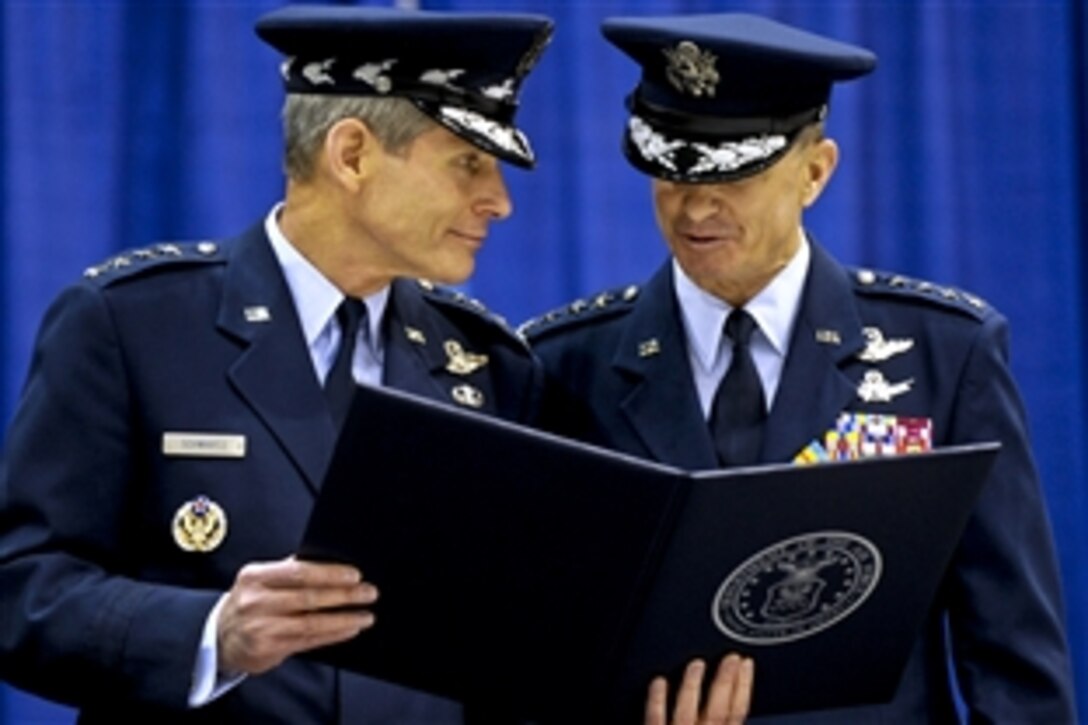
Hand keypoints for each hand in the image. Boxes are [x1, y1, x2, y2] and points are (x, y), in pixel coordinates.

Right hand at [217, 557, 377, 673]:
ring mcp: (261, 627)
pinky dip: (332, 634)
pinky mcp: (268, 649)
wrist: (219, 638)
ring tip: (365, 615)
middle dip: (344, 595)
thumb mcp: (260, 579)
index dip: (329, 573)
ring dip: (344, 618)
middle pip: (308, 597)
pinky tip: (349, 629)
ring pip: (311, 622)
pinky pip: (308, 640)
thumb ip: (289, 570)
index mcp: (255, 576)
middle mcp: (256, 601)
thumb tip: (328, 560)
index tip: (355, 574)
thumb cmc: (248, 603)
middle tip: (369, 592)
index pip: (299, 572)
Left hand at [644, 654, 753, 724]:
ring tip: (696, 664)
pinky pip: (654, 719)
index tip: (746, 665)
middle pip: (717, 710)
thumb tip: (736, 713)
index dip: (744, 687)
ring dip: (692, 685)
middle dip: (726, 682)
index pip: (737, 713)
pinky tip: (658, 682)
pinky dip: (656, 700)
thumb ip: (726, 723)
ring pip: (686, 711)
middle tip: (731, 657)